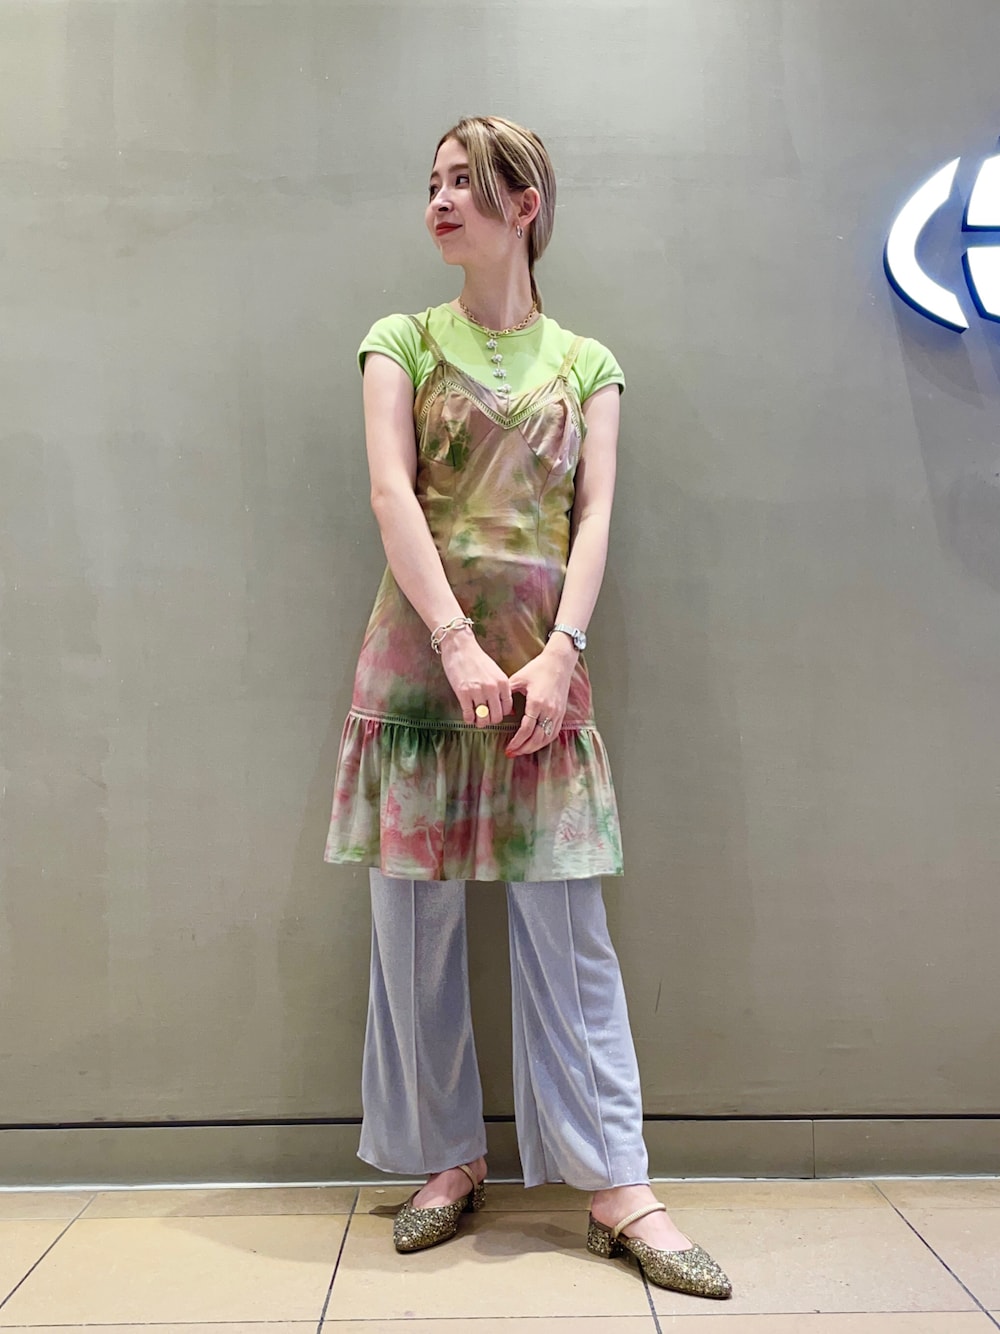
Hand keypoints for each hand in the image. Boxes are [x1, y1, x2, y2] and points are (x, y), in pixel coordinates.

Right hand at [439, 628, 513, 726]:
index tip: (495, 714)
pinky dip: (468, 719)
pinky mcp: (463, 693)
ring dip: (479, 722)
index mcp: (503, 683)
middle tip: (485, 719)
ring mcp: (478, 691)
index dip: (501, 714)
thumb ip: (501, 688)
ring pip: (483, 718)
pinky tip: (467, 717)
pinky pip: (469, 715)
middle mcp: (492, 688)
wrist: (460, 646)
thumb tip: (504, 706)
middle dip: (491, 721)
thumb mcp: (495, 672)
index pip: (507, 709)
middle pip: (496, 717)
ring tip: (476, 720)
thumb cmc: (477, 658)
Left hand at [506, 641, 576, 756]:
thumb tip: (501, 712)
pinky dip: (544, 741)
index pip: (526, 730)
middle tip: (512, 754)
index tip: (507, 748)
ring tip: (521, 751)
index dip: (516, 742)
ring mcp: (557, 713)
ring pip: (546, 738)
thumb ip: (507, 695)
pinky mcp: (561, 713)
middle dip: (523, 749)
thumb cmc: (537, 669)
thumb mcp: (518, 678)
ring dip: (533, 747)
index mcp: (536, 703)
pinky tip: (535, 744)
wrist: (558, 663)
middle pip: (536, 738)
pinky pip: (553, 733)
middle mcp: (549, 710)